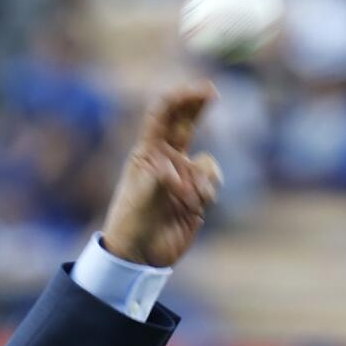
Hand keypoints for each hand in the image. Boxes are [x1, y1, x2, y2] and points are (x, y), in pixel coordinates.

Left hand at [99, 83, 222, 269]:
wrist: (140, 254)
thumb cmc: (131, 223)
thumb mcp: (140, 199)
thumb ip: (157, 179)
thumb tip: (174, 168)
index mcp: (148, 153)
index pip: (163, 115)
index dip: (180, 98)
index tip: (199, 90)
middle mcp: (167, 159)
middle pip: (186, 122)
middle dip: (198, 105)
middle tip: (212, 92)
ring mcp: (184, 176)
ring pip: (207, 161)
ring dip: (204, 176)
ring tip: (189, 199)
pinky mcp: (197, 195)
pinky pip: (213, 181)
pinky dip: (209, 190)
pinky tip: (196, 206)